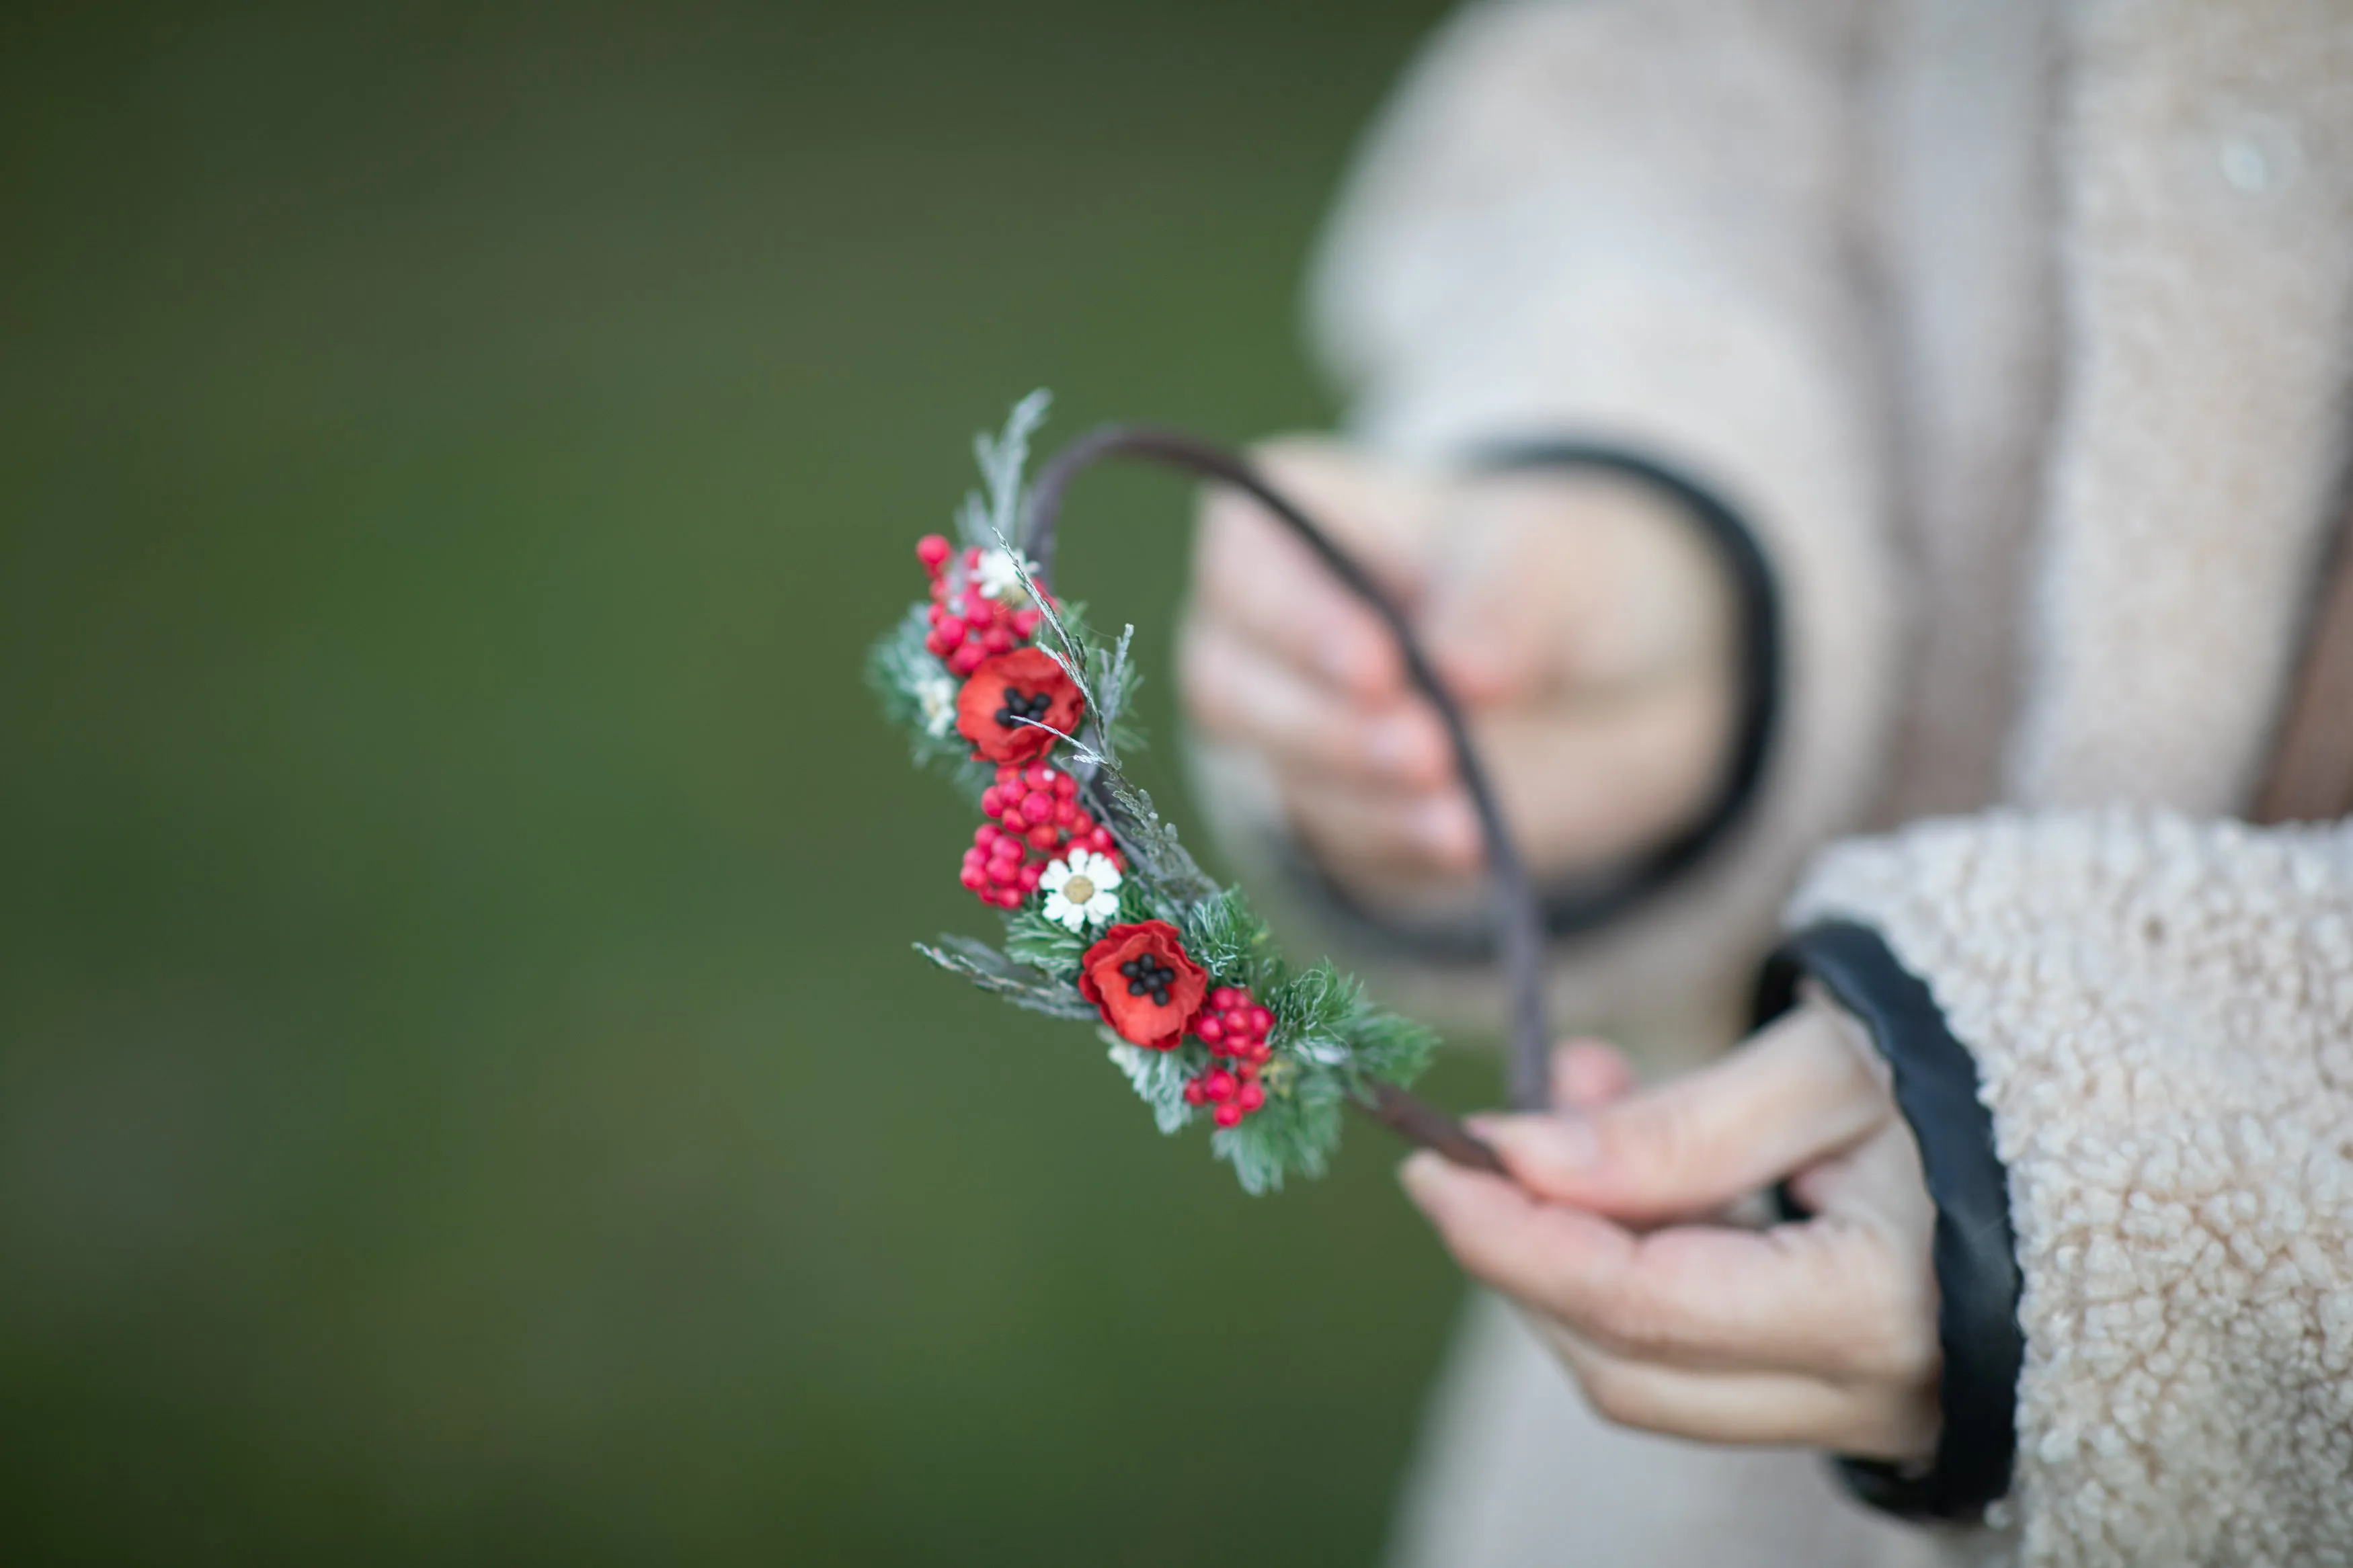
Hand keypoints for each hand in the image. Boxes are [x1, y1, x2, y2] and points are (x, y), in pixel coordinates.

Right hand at [1178, 438, 1736, 912]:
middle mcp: (1257, 628)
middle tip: (1428, 751)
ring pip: (1283, 770)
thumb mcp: (1550, 560)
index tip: (1380, 669)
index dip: (1299, 623)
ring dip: (1371, 796)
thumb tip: (1463, 674)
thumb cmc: (1544, 575)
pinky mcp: (1326, 807)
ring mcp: (1282, 725)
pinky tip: (1466, 842)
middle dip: (1330, 728)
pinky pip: (1341, 837)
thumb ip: (1504, 600)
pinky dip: (1402, 843)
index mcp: (1284, 522)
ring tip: (1462, 813)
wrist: (1598, 678)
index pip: (1247, 567)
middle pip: (1234, 684)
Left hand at [1400, 1007, 1940, 1460]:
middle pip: (1626, 1363)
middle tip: (1482, 1138)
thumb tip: (1514, 1158)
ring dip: (1580, 1246)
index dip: (1518, 1239)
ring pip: (1654, 1369)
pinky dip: (1640, 1257)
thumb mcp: (1835, 1064)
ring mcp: (1861, 1410)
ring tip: (1590, 1088)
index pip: (1641, 1305)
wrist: (2136, 1116)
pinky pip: (1703, 1351)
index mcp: (1882, 1313)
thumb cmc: (1993, 1064)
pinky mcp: (1843, 1389)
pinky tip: (1637, 1147)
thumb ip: (1677, 1129)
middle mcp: (1872, 1397)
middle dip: (1527, 1256)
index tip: (1436, 1163)